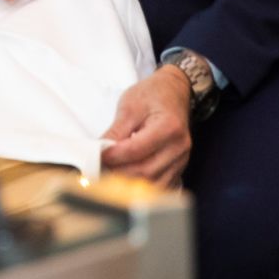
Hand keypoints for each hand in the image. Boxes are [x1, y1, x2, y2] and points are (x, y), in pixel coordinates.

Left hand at [101, 68, 193, 186]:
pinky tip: (126, 178)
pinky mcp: (178, 169)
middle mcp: (179, 147)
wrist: (173, 92)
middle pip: (145, 171)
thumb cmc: (153, 95)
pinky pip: (159, 186)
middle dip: (119, 173)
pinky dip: (141, 187)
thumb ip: (116, 131)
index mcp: (168, 127)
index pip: (136, 150)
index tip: (97, 156)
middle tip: (99, 169)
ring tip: (110, 174)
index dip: (114, 156)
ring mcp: (181, 160)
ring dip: (128, 183)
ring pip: (152, 183)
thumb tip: (99, 152)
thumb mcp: (129, 106)